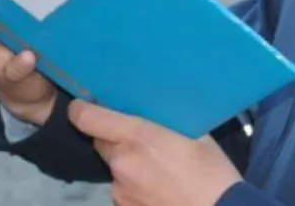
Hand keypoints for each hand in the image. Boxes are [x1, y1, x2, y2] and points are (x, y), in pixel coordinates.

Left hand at [69, 99, 241, 205]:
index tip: (84, 105)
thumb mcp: (195, 134)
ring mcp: (121, 189)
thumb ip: (165, 119)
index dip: (82, 109)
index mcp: (138, 137)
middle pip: (101, 142)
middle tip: (142, 139)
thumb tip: (152, 107)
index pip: (88, 118)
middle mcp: (122, 162)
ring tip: (157, 169)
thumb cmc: (212, 173)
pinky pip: (122, 188)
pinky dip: (133, 185)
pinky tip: (158, 187)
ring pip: (114, 167)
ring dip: (126, 163)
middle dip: (114, 138)